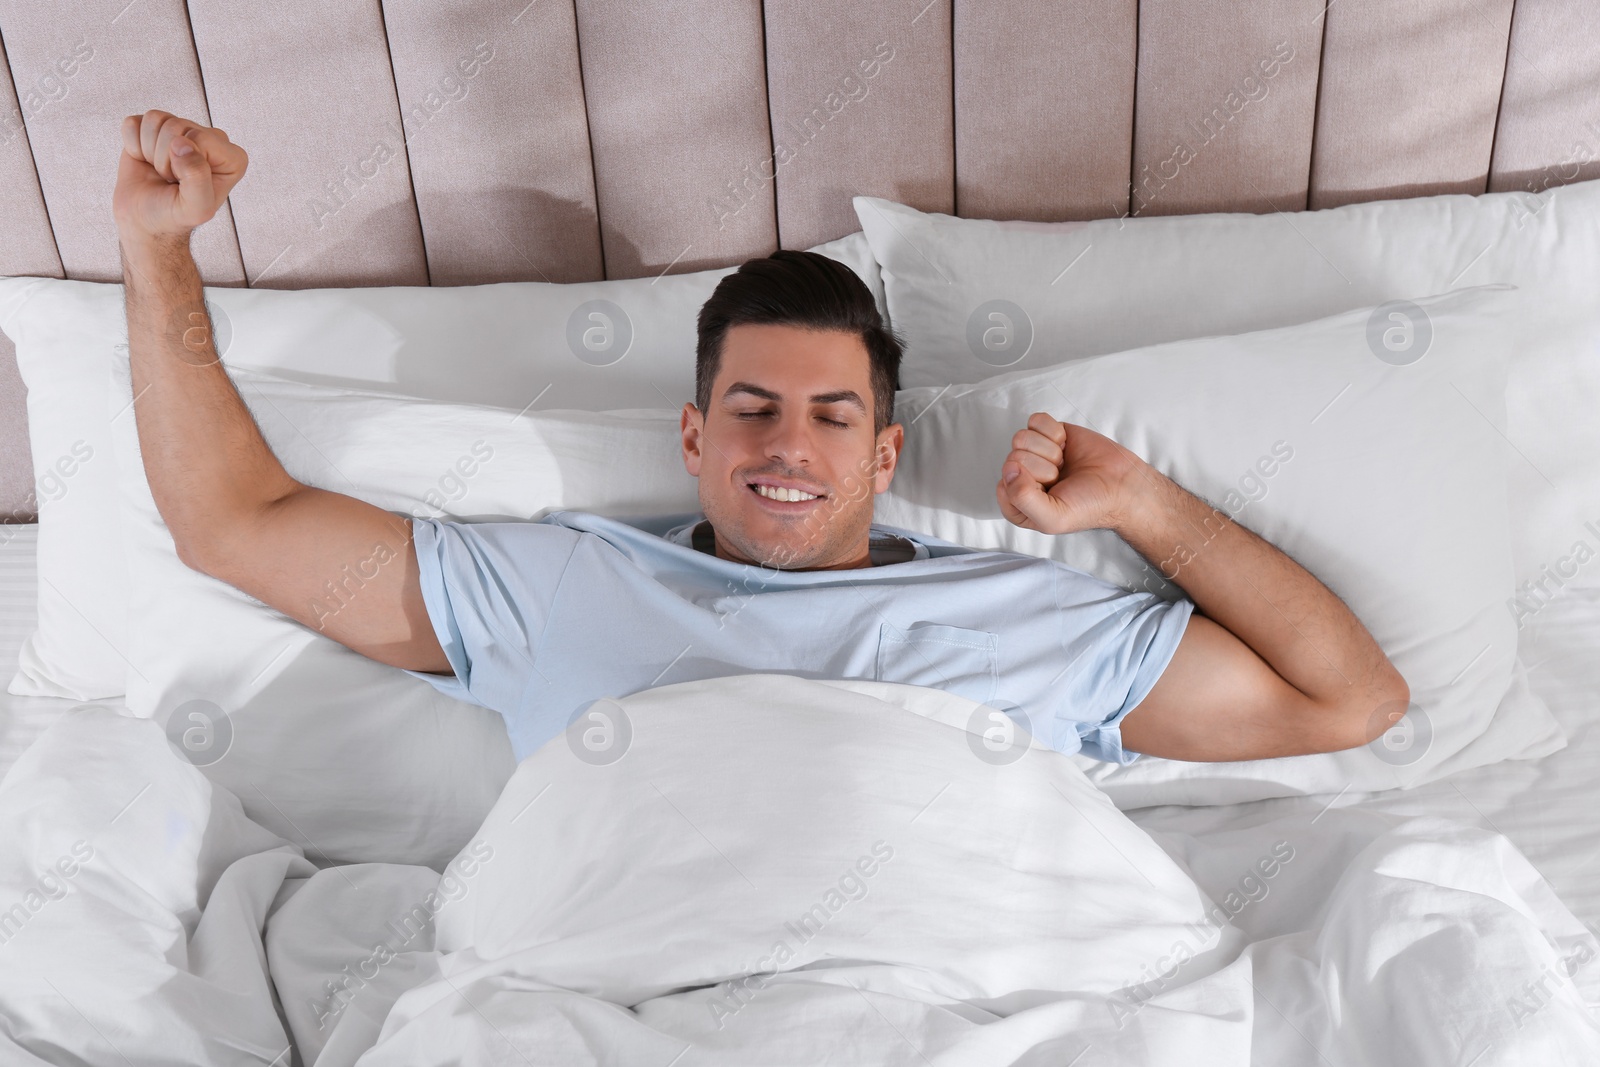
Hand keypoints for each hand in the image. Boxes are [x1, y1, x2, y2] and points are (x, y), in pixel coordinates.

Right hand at [113, 110, 247, 243]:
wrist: (145, 220)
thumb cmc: (174, 216)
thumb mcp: (195, 208)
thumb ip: (197, 178)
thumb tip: (182, 143)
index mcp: (232, 158)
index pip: (201, 137)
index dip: (183, 163)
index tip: (183, 184)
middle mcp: (211, 139)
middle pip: (175, 126)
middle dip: (164, 158)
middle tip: (170, 179)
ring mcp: (182, 130)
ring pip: (154, 120)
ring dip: (148, 151)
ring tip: (159, 170)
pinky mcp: (153, 128)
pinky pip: (133, 123)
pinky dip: (132, 145)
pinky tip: (145, 160)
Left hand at [995, 412, 1147, 535]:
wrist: (1121, 485)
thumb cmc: (1089, 506)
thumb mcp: (1053, 518)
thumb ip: (1022, 500)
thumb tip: (1009, 469)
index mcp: (1017, 503)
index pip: (1004, 484)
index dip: (1028, 485)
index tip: (1049, 491)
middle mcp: (1022, 477)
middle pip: (1013, 458)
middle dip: (1042, 467)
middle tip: (1061, 477)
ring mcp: (1034, 453)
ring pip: (1021, 438)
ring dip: (1049, 450)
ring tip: (1063, 463)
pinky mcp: (1048, 433)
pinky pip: (1036, 421)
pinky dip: (1054, 431)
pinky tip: (1066, 445)